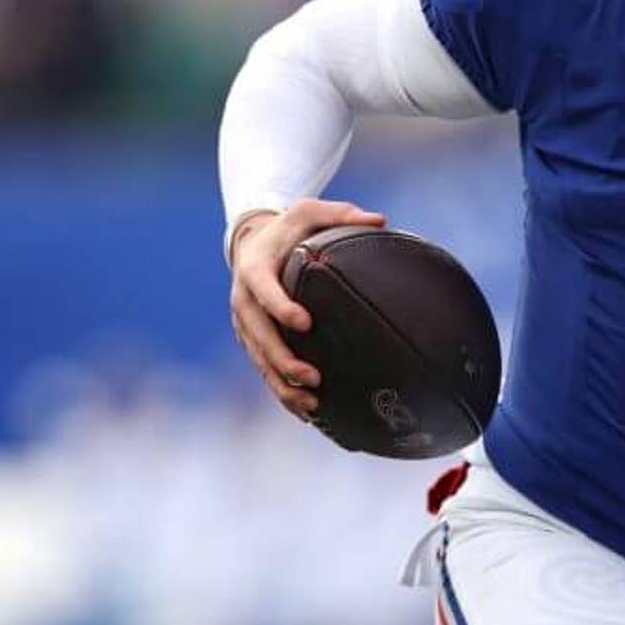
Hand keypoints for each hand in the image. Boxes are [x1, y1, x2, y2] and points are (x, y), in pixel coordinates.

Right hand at [228, 198, 384, 417]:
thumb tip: (381, 220)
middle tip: (314, 378)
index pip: (263, 290)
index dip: (280, 307)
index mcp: (255, 269)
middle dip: (284, 360)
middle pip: (260, 336)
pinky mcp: (252, 339)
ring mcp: (245, 325)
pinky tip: (305, 412)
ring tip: (312, 405)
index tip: (304, 322)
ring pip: (260, 360)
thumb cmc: (288, 227)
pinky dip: (281, 391)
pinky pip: (264, 369)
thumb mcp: (309, 211)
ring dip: (282, 384)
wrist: (252, 242)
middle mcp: (244, 300)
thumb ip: (341, 213)